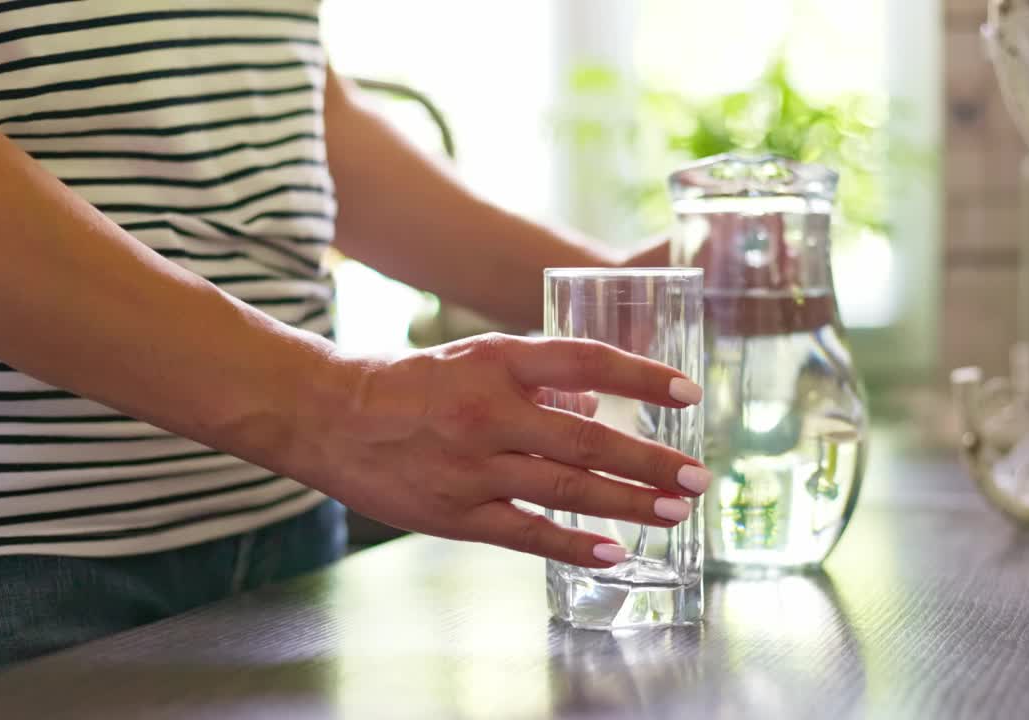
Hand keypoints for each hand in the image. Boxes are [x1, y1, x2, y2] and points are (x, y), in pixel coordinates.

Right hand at [300, 333, 709, 567]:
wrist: (332, 416)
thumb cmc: (413, 384)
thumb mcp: (477, 358)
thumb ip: (540, 379)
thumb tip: (594, 406)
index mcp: (499, 361)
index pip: (587, 361)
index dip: (642, 375)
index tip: (689, 392)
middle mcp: (489, 410)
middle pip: (587, 437)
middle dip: (650, 461)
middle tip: (697, 478)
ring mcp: (472, 465)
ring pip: (566, 487)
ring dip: (628, 503)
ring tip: (673, 513)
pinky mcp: (455, 512)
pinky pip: (526, 531)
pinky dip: (574, 544)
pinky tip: (614, 552)